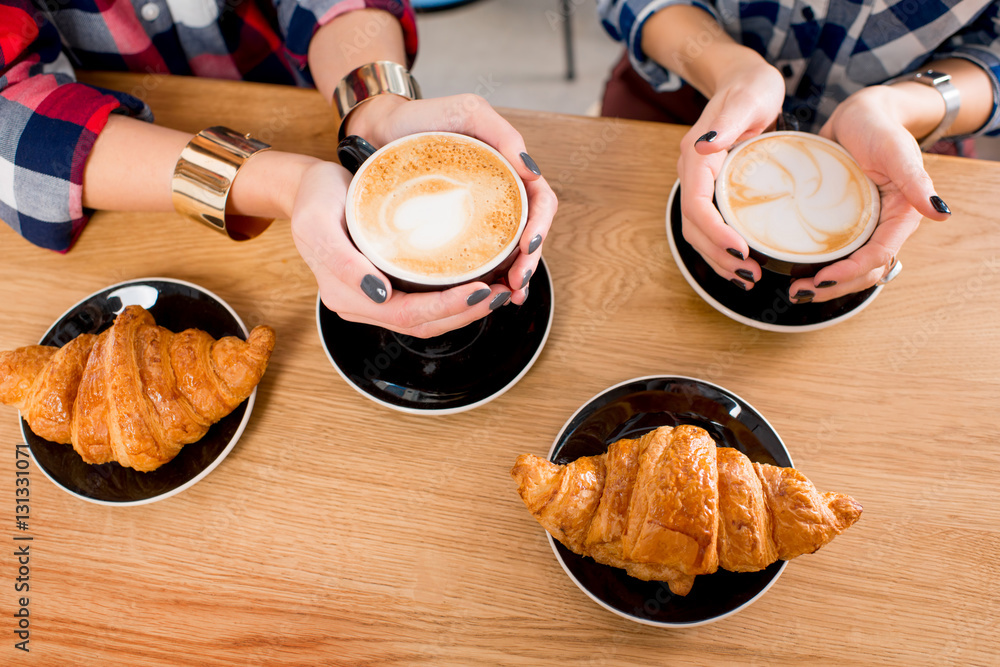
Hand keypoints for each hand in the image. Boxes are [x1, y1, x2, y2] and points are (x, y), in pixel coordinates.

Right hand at [290, 162, 512, 337]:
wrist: (307, 187)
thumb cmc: (314, 197)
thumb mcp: (319, 223)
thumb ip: (342, 262)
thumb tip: (379, 295)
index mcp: (346, 295)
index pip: (405, 315)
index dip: (445, 308)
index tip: (481, 291)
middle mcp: (363, 304)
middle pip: (423, 323)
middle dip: (466, 313)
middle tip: (503, 293)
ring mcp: (375, 299)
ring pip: (428, 318)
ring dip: (466, 311)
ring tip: (500, 292)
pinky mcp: (387, 286)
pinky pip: (424, 302)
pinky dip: (454, 299)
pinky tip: (479, 283)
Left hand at [346, 94, 556, 303]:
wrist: (380, 130)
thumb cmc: (424, 117)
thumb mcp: (468, 113)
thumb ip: (503, 133)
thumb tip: (533, 172)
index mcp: (509, 172)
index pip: (540, 203)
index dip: (540, 227)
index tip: (527, 246)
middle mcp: (498, 197)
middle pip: (528, 235)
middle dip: (528, 263)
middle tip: (516, 284)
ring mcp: (477, 217)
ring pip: (506, 253)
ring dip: (512, 278)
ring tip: (506, 297)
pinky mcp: (453, 233)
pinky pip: (475, 260)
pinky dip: (483, 280)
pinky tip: (481, 295)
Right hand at [677, 60, 785, 289]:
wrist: (744, 81)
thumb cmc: (751, 87)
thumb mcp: (747, 99)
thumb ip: (728, 123)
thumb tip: (708, 147)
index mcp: (697, 156)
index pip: (696, 203)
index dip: (714, 231)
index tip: (741, 248)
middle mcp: (693, 172)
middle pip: (693, 225)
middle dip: (717, 254)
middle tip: (750, 274)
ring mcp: (700, 183)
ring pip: (698, 231)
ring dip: (718, 258)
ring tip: (747, 277)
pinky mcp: (713, 189)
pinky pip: (709, 224)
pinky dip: (721, 247)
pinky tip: (741, 261)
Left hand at [796, 86, 951, 302]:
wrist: (857, 114)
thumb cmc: (879, 127)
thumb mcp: (896, 150)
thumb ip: (915, 181)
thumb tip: (940, 213)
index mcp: (900, 215)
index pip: (878, 256)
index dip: (852, 272)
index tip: (822, 278)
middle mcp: (880, 226)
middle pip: (862, 272)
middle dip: (833, 288)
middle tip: (798, 292)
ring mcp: (858, 226)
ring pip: (845, 267)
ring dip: (822, 284)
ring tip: (794, 290)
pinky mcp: (836, 222)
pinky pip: (828, 250)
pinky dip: (812, 264)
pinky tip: (789, 268)